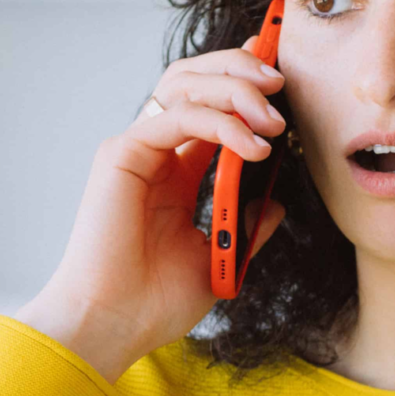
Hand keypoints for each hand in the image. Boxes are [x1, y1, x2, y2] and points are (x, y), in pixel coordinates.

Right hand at [14, 44, 290, 380]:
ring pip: (185, 87)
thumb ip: (246, 225)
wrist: (115, 325)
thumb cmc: (154, 301)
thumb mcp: (219, 258)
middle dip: (239, 70)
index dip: (240, 81)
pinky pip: (177, 118)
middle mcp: (154, 152)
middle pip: (193, 80)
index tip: (276, 72)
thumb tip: (274, 202)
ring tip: (273, 118)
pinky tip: (251, 148)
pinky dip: (219, 123)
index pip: (209, 107)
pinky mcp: (121, 155)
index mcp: (174, 172)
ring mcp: (136, 149)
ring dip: (235, 90)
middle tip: (279, 81)